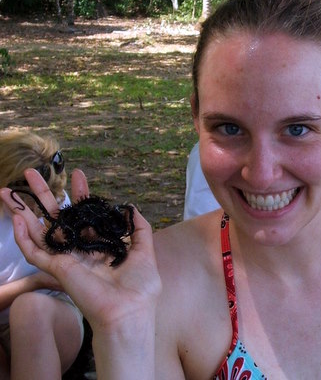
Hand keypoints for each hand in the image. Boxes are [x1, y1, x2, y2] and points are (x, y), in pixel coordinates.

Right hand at [0, 168, 161, 334]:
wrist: (130, 310)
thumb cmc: (140, 286)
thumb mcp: (145, 251)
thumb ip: (139, 228)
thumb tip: (132, 207)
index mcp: (99, 246)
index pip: (85, 215)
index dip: (81, 195)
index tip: (79, 175)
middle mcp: (80, 250)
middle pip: (58, 217)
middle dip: (45, 195)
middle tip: (32, 173)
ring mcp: (66, 259)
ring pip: (38, 231)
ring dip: (23, 211)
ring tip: (8, 190)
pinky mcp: (57, 269)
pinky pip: (34, 252)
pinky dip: (23, 237)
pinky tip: (16, 218)